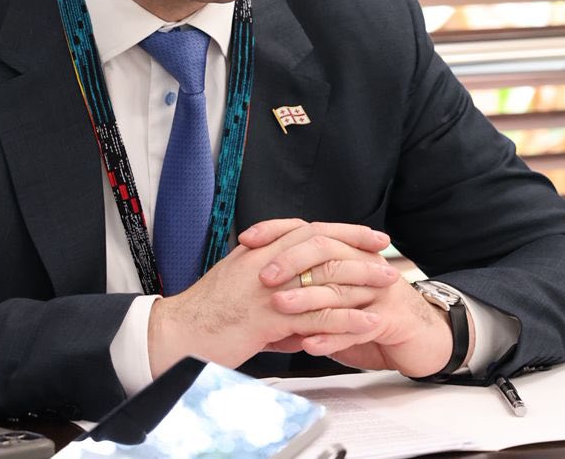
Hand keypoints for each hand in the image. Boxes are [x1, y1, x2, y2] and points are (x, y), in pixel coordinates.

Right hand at [147, 219, 396, 374]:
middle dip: (359, 249)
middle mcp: (264, 262)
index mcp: (258, 251)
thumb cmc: (206, 315)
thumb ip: (269, 283)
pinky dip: (348, 318)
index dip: (343, 231)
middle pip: (322, 246)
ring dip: (361, 279)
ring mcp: (267, 288)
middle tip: (386, 253)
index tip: (369, 235)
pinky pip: (318, 315)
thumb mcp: (237, 284)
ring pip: (324, 276)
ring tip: (387, 284)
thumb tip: (298, 301)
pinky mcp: (268, 317)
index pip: (308, 230)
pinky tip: (368, 322)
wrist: (177, 335)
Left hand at [244, 220, 465, 377]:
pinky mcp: (392, 319)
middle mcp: (363, 265)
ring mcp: (379, 291)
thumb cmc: (369, 316)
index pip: (309, 231)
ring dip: (307, 298)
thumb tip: (256, 285)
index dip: (277, 231)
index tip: (247, 239)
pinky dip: (331, 337)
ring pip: (339, 289)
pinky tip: (308, 345)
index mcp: (348, 253)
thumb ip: (305, 287)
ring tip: (279, 306)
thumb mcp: (335, 297)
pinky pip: (358, 325)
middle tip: (263, 276)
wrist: (422, 338)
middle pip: (325, 251)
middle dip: (291, 261)